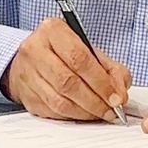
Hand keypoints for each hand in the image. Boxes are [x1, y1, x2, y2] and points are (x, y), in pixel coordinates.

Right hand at [3, 19, 129, 121]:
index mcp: (52, 30)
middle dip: (95, 101)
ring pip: (60, 101)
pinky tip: (84, 114)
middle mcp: (35, 50)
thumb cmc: (62, 52)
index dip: (100, 81)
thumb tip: (120, 92)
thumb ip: (110, 68)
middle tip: (111, 110)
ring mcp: (27, 74)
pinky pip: (53, 112)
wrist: (29, 58)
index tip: (116, 97)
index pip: (79, 58)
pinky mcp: (26, 95)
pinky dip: (73, 116)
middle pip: (68, 82)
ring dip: (85, 112)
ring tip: (101, 113)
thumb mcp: (88, 49)